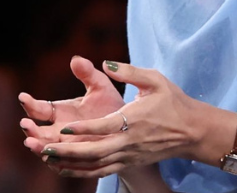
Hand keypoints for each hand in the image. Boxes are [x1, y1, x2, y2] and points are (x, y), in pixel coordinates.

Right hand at [19, 56, 124, 160]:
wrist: (128, 127)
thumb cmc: (111, 104)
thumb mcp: (100, 87)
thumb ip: (88, 74)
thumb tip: (76, 59)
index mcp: (61, 111)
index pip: (40, 108)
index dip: (30, 104)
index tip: (23, 97)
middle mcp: (59, 130)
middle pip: (39, 131)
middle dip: (30, 128)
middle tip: (25, 124)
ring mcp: (67, 146)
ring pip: (47, 148)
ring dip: (38, 146)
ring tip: (32, 142)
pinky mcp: (77, 159)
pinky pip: (62, 163)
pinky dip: (55, 161)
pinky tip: (51, 158)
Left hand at [36, 60, 212, 178]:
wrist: (192, 130)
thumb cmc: (173, 101)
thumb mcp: (155, 80)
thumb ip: (129, 71)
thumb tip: (106, 63)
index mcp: (133, 120)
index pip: (104, 127)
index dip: (83, 129)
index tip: (63, 126)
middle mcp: (129, 142)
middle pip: (95, 151)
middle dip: (68, 151)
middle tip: (44, 147)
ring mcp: (129, 155)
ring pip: (96, 165)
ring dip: (71, 163)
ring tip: (48, 158)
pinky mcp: (129, 162)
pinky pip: (103, 171)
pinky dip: (83, 172)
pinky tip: (66, 168)